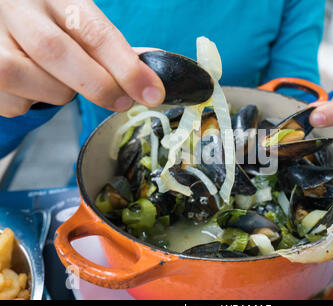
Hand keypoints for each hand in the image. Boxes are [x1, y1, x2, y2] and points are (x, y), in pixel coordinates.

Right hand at [0, 0, 164, 117]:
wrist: (1, 19)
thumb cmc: (49, 24)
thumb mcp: (78, 21)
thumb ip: (109, 47)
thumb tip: (148, 80)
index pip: (92, 30)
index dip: (126, 66)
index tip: (151, 92)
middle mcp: (15, 8)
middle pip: (56, 52)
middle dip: (98, 85)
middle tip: (122, 102)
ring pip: (34, 81)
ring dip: (60, 93)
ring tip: (60, 80)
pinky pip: (14, 104)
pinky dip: (33, 103)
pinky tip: (32, 85)